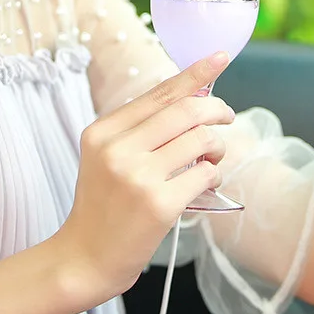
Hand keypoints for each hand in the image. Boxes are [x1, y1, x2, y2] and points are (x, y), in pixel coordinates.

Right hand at [52, 52, 234, 306]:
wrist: (86, 257)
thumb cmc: (104, 205)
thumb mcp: (106, 156)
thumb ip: (140, 128)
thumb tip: (189, 97)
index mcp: (102, 131)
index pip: (158, 94)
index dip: (193, 74)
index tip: (219, 56)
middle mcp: (117, 148)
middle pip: (184, 112)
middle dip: (216, 109)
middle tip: (228, 116)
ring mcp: (137, 176)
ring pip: (199, 141)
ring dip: (217, 147)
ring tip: (213, 158)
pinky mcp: (158, 204)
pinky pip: (203, 175)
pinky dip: (213, 175)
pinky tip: (206, 181)